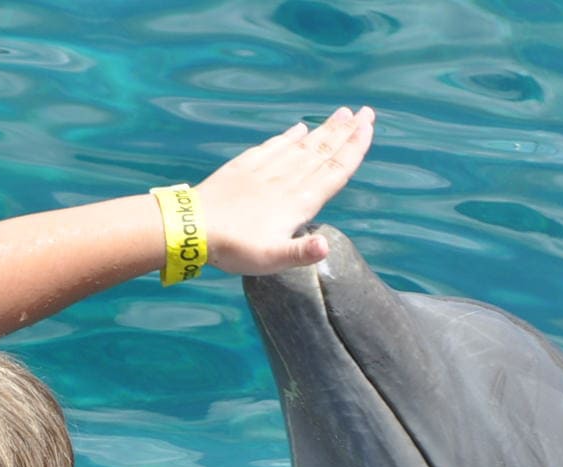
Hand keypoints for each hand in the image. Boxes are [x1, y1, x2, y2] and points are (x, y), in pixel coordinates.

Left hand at [195, 106, 375, 275]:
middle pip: (323, 152)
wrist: (193, 227)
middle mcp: (288, 180)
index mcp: (299, 202)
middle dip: (346, 132)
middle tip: (365, 111)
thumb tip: (326, 247)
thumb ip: (301, 252)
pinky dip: (289, 136)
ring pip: (303, 145)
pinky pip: (274, 146)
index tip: (369, 127)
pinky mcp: (246, 166)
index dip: (354, 149)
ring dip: (324, 129)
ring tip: (342, 113)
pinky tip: (299, 127)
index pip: (335, 171)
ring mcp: (266, 170)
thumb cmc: (235, 248)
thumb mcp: (271, 259)